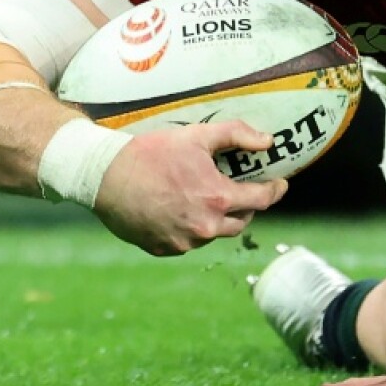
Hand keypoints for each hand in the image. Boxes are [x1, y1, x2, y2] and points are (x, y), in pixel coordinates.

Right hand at [93, 120, 287, 255]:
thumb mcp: (197, 136)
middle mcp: (205, 227)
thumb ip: (237, 135)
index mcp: (218, 200)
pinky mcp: (165, 250)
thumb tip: (268, 141)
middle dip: (247, 205)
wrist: (106, 177)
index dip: (274, 190)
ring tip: (209, 198)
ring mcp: (185, 242)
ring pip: (216, 233)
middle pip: (242, 221)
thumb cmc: (152, 154)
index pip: (262, 200)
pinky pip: (190, 241)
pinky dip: (193, 227)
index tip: (280, 184)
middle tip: (243, 190)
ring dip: (219, 218)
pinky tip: (183, 209)